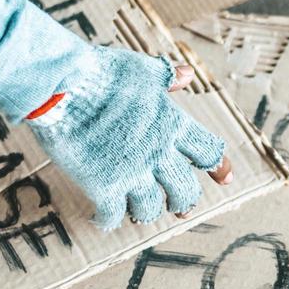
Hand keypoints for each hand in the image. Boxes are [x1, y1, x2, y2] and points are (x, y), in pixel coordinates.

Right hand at [27, 48, 232, 229]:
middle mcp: (158, 152)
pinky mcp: (103, 186)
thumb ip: (166, 77)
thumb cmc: (101, 73)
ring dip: (145, 211)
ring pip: (150, 208)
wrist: (63, 87)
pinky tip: (101, 215)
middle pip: (185, 190)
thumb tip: (186, 74)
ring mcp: (131, 172)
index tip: (224, 179)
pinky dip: (107, 218)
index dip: (218, 167)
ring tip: (137, 211)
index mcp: (173, 124)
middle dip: (183, 201)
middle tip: (178, 206)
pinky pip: (112, 216)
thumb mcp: (142, 69)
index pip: (208, 151)